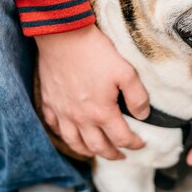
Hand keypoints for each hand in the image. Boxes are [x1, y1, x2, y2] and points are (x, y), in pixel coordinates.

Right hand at [35, 25, 149, 159]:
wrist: (62, 36)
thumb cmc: (95, 52)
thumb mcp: (126, 71)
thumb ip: (137, 96)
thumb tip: (143, 115)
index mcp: (101, 112)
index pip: (120, 138)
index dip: (133, 144)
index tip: (140, 144)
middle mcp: (80, 118)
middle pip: (97, 146)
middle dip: (112, 154)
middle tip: (121, 155)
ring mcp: (61, 112)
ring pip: (74, 142)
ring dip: (88, 151)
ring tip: (97, 152)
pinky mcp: (49, 102)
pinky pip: (55, 127)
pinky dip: (65, 136)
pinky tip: (70, 134)